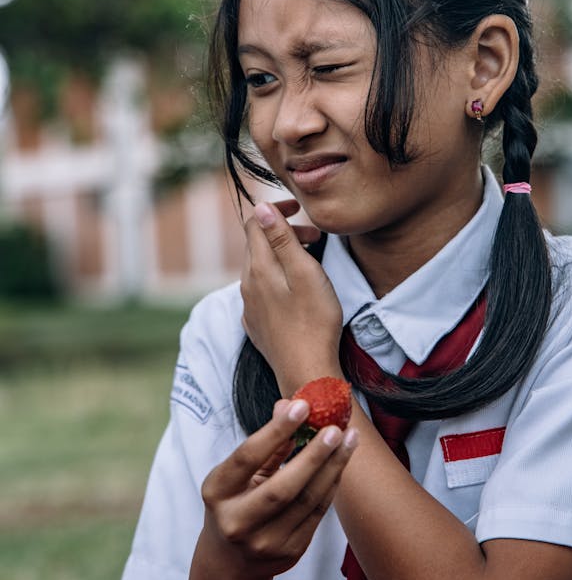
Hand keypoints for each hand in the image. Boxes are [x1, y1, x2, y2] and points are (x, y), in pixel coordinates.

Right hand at [201, 397, 357, 579]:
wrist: (231, 562)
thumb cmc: (235, 504)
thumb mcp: (237, 475)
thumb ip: (265, 444)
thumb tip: (289, 405)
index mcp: (216, 493)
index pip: (247, 457)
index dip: (276, 431)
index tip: (302, 406)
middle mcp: (237, 522)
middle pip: (282, 487)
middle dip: (314, 455)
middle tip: (336, 428)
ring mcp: (264, 543)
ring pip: (307, 501)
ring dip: (333, 467)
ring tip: (350, 439)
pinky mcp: (289, 552)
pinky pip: (317, 513)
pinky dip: (331, 485)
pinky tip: (341, 463)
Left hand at [240, 199, 343, 393]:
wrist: (307, 371)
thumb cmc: (314, 322)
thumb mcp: (305, 272)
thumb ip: (282, 239)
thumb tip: (261, 207)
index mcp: (258, 268)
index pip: (254, 223)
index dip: (275, 209)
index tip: (300, 210)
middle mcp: (247, 285)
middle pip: (257, 244)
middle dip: (283, 232)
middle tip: (315, 238)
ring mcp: (250, 306)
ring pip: (259, 268)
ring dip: (281, 256)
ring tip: (309, 262)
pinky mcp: (257, 323)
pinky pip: (261, 290)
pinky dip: (277, 279)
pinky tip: (296, 290)